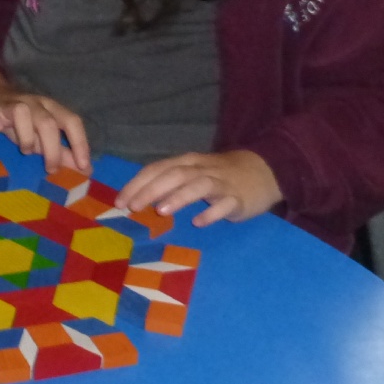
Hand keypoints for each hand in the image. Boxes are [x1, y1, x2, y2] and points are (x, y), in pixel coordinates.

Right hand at [0, 61, 90, 173]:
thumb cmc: (17, 120)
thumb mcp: (40, 136)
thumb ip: (61, 152)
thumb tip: (85, 171)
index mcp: (50, 108)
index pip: (71, 121)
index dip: (80, 143)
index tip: (84, 167)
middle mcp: (33, 102)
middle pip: (47, 123)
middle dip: (52, 150)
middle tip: (51, 169)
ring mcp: (9, 100)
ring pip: (21, 112)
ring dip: (25, 136)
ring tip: (24, 150)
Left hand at [116, 149, 281, 227]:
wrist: (265, 170)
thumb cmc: (219, 174)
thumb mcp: (193, 172)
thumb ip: (168, 182)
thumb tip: (137, 199)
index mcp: (186, 162)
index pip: (156, 169)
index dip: (136, 184)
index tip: (119, 201)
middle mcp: (201, 169)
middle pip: (173, 175)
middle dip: (150, 190)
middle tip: (132, 207)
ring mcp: (222, 183)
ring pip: (198, 185)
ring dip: (179, 196)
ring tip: (161, 210)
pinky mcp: (239, 198)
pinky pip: (225, 204)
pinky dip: (212, 212)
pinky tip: (200, 221)